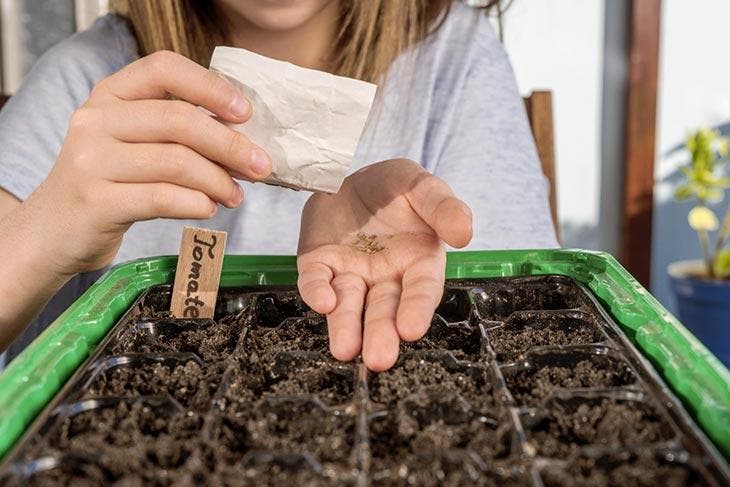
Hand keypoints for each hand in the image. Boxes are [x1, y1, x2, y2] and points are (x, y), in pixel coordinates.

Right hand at [28, 50, 271, 275]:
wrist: (55, 229)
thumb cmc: (110, 182)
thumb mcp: (134, 142)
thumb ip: (177, 132)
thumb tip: (246, 142)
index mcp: (111, 94)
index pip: (165, 68)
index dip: (211, 88)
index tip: (245, 114)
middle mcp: (97, 120)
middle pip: (179, 121)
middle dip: (230, 145)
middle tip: (261, 167)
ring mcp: (91, 160)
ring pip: (175, 162)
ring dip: (218, 180)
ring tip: (236, 195)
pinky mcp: (96, 202)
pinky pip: (161, 198)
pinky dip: (195, 203)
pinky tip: (209, 208)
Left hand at [297, 159, 471, 370]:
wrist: (352, 175)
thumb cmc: (396, 188)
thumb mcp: (423, 187)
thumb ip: (444, 207)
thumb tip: (464, 234)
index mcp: (418, 262)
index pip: (421, 290)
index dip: (416, 309)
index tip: (412, 329)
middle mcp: (385, 277)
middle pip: (383, 309)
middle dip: (381, 333)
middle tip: (379, 359)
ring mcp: (350, 274)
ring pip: (349, 305)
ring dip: (346, 327)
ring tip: (345, 350)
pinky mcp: (318, 264)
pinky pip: (316, 281)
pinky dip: (317, 291)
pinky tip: (322, 301)